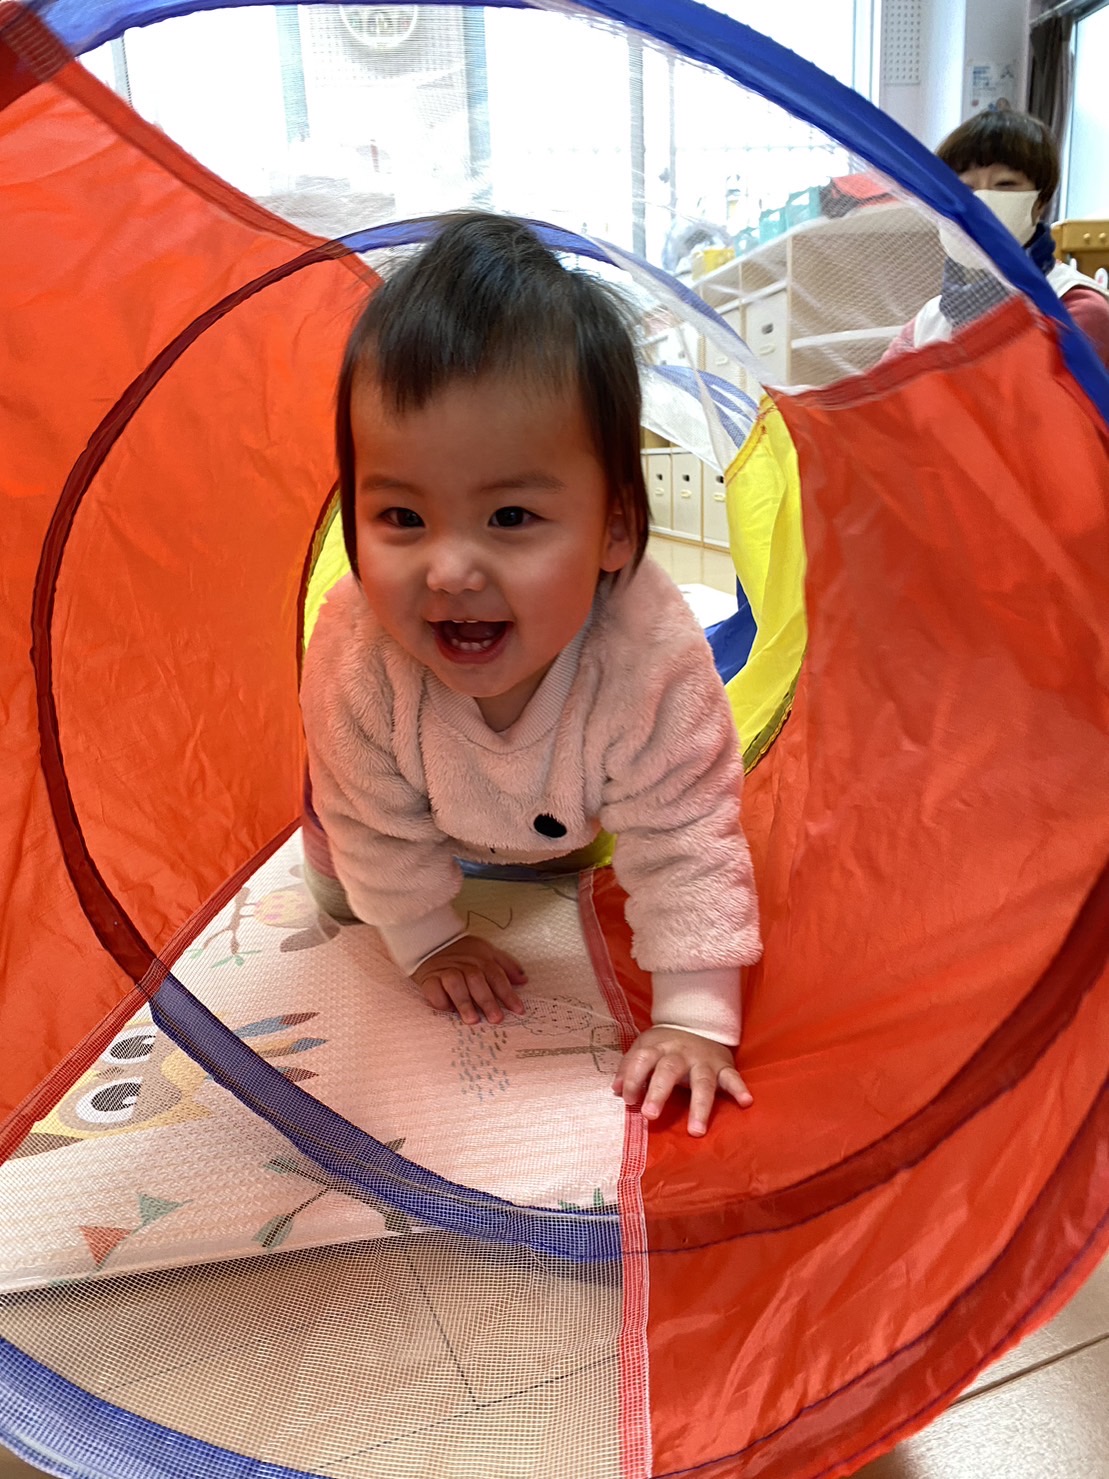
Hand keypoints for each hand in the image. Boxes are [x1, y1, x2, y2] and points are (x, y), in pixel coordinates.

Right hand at [411, 935, 527, 1025]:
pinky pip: (433, 989)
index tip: (518, 1010)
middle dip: (487, 1000)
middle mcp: (463, 965)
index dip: (508, 993)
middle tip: (495, 1019)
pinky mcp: (428, 979)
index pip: (497, 976)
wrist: (431, 942)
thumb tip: (523, 980)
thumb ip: (505, 966)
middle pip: (477, 980)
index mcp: (480, 960)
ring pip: (455, 984)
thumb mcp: (486, 953)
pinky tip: (448, 1010)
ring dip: (464, 1002)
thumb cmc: (462, 952)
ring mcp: (445, 971)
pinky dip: (440, 1000)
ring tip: (472, 1020)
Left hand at [613, 1026, 752, 1136]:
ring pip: (702, 1081)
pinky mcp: (723, 1066)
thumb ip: (630, 1067)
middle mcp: (681, 1053)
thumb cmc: (666, 1044)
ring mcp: (704, 1060)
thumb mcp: (645, 1047)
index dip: (634, 1079)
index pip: (642, 1060)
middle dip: (658, 1093)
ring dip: (699, 1106)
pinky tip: (746, 1102)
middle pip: (668, 1070)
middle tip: (649, 1116)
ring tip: (695, 1131)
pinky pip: (733, 1077)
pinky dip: (739, 1089)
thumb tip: (616, 1090)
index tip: (629, 1101)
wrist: (698, 1023)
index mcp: (658, 1047)